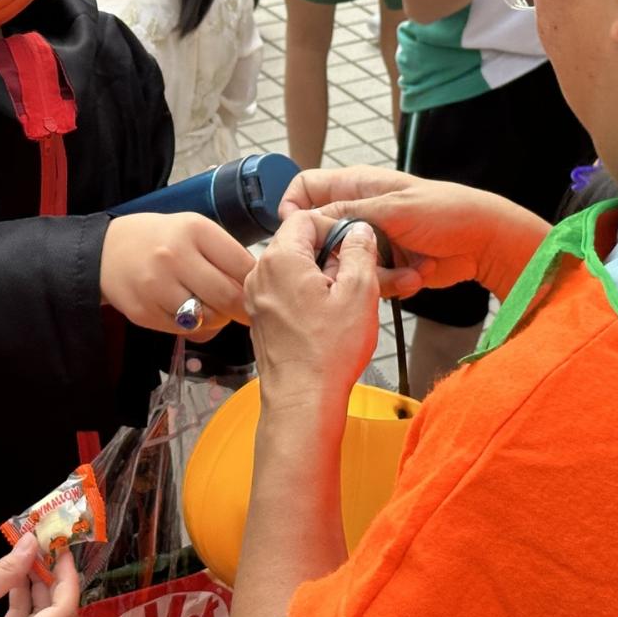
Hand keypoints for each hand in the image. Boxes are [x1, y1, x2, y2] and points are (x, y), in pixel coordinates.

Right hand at [0, 535, 78, 616]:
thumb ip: (5, 571)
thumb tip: (32, 543)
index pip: (63, 613)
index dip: (67, 578)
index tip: (61, 549)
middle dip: (57, 585)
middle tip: (47, 551)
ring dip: (41, 595)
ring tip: (28, 560)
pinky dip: (26, 610)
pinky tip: (14, 584)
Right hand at [101, 212, 255, 338]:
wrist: (106, 251)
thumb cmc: (161, 240)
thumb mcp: (194, 231)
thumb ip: (225, 255)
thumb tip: (258, 288)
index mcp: (195, 230)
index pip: (242, 265)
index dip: (258, 283)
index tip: (263, 292)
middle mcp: (175, 256)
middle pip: (228, 296)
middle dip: (242, 309)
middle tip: (246, 312)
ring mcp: (156, 286)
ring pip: (208, 318)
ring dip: (217, 318)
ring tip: (211, 307)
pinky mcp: (143, 312)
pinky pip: (184, 330)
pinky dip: (193, 326)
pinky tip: (186, 311)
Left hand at [246, 213, 381, 411]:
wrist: (302, 399)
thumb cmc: (328, 352)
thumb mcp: (360, 292)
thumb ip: (360, 251)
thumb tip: (359, 231)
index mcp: (281, 259)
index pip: (305, 217)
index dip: (335, 226)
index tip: (354, 246)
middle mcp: (260, 273)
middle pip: (297, 242)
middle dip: (329, 252)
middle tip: (354, 276)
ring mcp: (257, 296)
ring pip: (292, 267)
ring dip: (320, 274)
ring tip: (342, 300)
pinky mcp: (261, 316)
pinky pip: (285, 289)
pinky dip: (306, 293)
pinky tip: (326, 317)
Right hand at [278, 167, 549, 300]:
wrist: (484, 243)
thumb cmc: (446, 211)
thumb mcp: (395, 208)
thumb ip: (350, 213)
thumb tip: (310, 220)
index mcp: (357, 186)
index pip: (306, 188)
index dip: (293, 207)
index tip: (297, 233)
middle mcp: (358, 213)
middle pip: (321, 235)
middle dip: (336, 255)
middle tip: (353, 264)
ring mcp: (371, 243)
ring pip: (343, 265)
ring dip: (372, 274)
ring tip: (407, 270)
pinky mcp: (384, 268)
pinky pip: (367, 282)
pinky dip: (390, 285)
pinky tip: (416, 276)